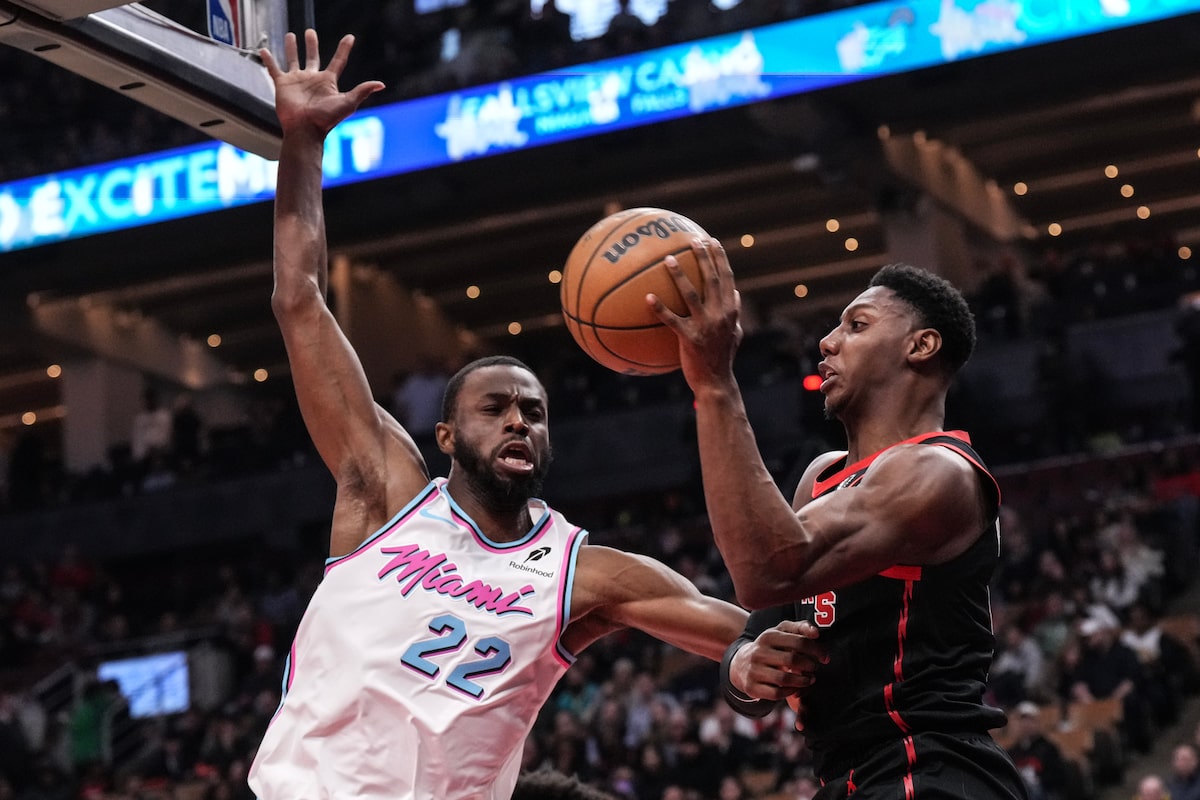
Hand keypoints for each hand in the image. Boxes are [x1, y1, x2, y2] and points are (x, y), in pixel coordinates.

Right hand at [260, 29, 384, 136]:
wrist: (305, 129)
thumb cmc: (326, 119)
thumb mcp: (348, 103)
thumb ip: (362, 91)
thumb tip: (380, 84)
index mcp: (328, 82)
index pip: (338, 61)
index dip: (344, 49)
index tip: (350, 37)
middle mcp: (312, 79)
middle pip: (313, 57)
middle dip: (312, 45)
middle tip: (310, 32)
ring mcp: (297, 81)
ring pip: (293, 59)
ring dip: (292, 48)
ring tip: (291, 35)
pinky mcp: (283, 84)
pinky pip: (274, 69)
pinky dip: (268, 60)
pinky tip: (264, 50)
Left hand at [648, 238, 742, 390]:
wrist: (716, 383)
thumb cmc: (722, 358)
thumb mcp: (735, 334)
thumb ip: (736, 313)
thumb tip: (736, 293)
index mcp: (730, 311)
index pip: (727, 279)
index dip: (720, 259)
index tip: (712, 241)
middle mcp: (721, 315)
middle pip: (712, 280)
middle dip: (703, 258)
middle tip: (692, 240)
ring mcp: (706, 326)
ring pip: (692, 295)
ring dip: (680, 275)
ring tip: (667, 259)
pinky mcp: (690, 338)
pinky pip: (672, 320)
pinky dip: (660, 308)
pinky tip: (647, 297)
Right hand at [729, 620, 826, 701]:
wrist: (740, 664)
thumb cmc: (769, 647)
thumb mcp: (780, 633)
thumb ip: (800, 628)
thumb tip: (816, 633)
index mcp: (768, 636)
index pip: (798, 641)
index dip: (816, 650)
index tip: (825, 658)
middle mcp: (759, 652)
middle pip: (792, 660)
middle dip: (809, 666)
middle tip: (815, 668)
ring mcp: (753, 670)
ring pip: (784, 679)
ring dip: (802, 681)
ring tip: (809, 679)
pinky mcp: (751, 687)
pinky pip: (776, 693)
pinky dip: (790, 692)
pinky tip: (796, 688)